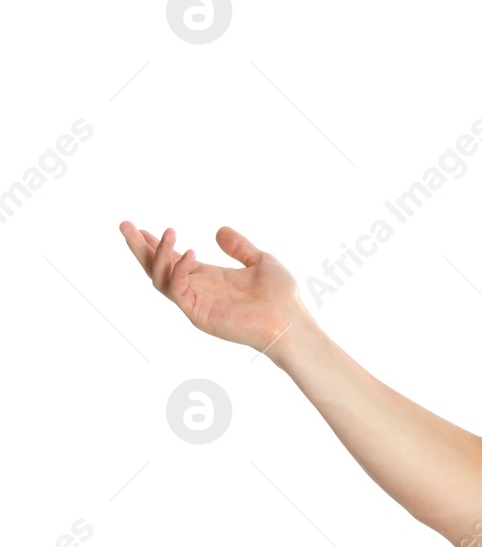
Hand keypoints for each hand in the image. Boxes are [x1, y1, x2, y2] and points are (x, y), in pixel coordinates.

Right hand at [119, 222, 306, 355]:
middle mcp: (198, 290)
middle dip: (140, 248)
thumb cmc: (281, 296)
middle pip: (157, 269)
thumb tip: (219, 230)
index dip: (158, 245)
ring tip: (166, 232)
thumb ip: (239, 247)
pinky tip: (188, 254)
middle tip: (124, 226)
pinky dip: (178, 271)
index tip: (140, 229)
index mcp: (209, 278)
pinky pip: (177, 291)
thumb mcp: (260, 260)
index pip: (174, 260)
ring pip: (160, 279)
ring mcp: (196, 303)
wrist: (291, 321)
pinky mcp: (199, 314)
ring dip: (159, 255)